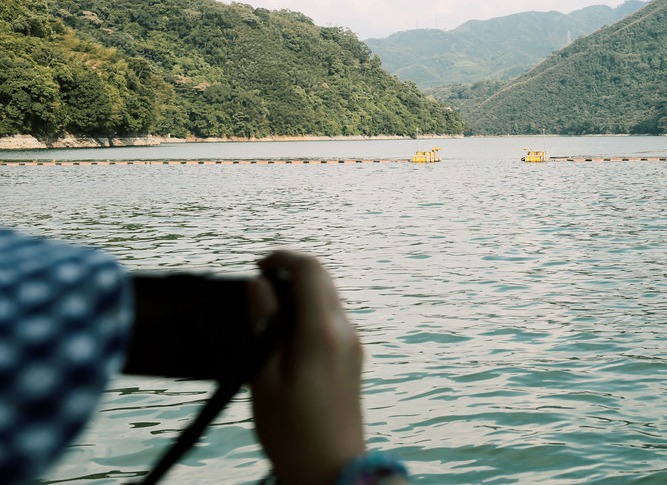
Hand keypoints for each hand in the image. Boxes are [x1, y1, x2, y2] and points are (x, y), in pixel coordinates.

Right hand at [248, 250, 365, 484]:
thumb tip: (260, 284)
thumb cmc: (292, 432)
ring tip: (266, 310)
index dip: (283, 258)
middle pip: (323, 279)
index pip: (310, 270)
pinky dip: (309, 311)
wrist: (332, 470)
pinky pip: (332, 319)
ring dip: (301, 292)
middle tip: (258, 285)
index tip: (257, 265)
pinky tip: (285, 334)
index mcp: (322, 332)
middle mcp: (345, 331)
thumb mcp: (264, 377)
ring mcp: (353, 344)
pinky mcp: (353, 358)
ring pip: (329, 297)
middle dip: (291, 272)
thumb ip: (263, 324)